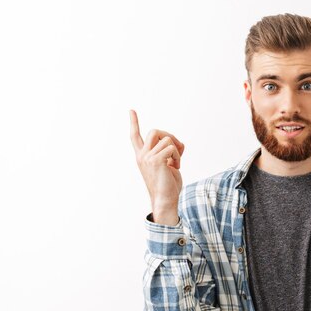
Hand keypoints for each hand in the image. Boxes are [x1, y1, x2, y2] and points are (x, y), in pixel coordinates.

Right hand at [129, 109, 184, 223]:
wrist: (165, 200)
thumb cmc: (168, 186)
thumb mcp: (168, 165)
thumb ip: (169, 152)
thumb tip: (178, 143)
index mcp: (142, 156)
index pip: (135, 136)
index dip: (134, 123)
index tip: (131, 110)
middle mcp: (142, 155)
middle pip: (155, 131)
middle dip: (170, 136)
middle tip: (178, 149)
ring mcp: (147, 157)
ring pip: (167, 139)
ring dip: (177, 150)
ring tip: (176, 163)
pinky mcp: (156, 160)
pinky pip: (172, 147)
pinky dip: (178, 156)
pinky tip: (177, 166)